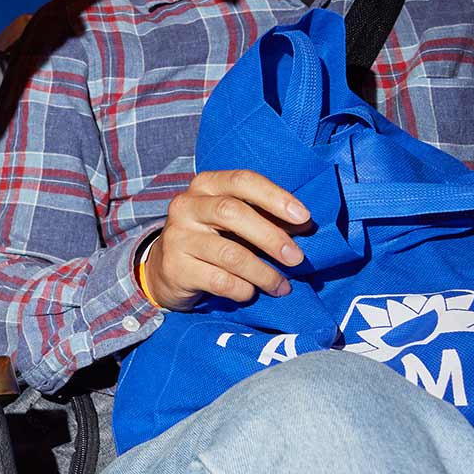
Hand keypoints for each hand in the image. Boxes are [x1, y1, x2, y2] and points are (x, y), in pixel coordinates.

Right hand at [141, 171, 308, 310]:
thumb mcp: (234, 221)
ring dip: (263, 272)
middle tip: (297, 258)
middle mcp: (186, 206)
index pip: (242, 181)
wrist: (168, 268)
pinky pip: (219, 280)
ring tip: (281, 286)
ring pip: (229, 253)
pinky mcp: (175, 268)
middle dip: (271, 237)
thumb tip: (305, 226)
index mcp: (205, 185)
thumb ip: (265, 217)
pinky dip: (243, 289)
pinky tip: (250, 292)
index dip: (275, 197)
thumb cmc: (212, 238)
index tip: (304, 217)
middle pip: (232, 212)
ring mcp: (177, 237)